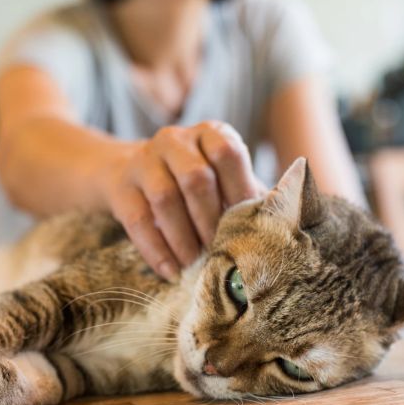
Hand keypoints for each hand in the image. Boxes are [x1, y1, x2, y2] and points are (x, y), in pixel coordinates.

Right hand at [99, 121, 264, 279]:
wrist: (128, 172)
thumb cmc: (189, 182)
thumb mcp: (220, 179)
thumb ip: (247, 195)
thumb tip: (283, 224)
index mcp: (209, 133)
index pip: (227, 152)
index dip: (239, 190)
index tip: (247, 226)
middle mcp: (174, 139)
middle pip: (195, 177)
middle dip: (209, 220)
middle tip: (218, 252)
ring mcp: (143, 159)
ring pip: (164, 198)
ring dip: (182, 238)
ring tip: (194, 265)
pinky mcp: (121, 185)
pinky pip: (138, 220)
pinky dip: (156, 250)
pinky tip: (170, 271)